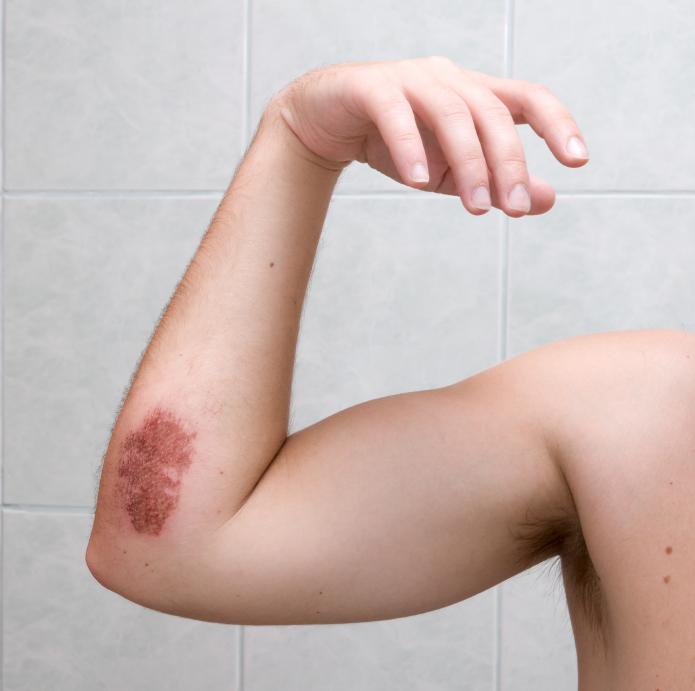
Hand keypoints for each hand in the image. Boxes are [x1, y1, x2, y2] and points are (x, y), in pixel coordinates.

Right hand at [269, 56, 588, 216]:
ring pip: (450, 113)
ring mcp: (408, 79)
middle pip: (491, 113)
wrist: (326, 123)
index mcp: (472, 94)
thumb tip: (546, 200)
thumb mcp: (451, 171)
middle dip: (508, 163)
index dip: (556, 124)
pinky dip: (410, 147)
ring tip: (475, 206)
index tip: (577, 161)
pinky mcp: (369, 88)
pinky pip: (395, 113)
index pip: (526, 98)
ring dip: (468, 163)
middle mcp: (447, 79)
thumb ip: (494, 183)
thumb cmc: (392, 142)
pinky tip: (420, 181)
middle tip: (513, 210)